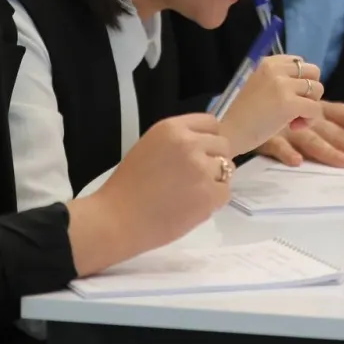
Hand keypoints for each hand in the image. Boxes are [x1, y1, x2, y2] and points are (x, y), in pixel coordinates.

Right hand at [74, 113, 233, 270]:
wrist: (116, 220)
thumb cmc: (127, 187)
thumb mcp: (150, 147)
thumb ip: (178, 142)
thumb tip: (205, 146)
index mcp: (172, 128)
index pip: (211, 124)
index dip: (209, 139)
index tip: (201, 152)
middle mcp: (190, 144)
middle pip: (223, 145)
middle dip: (213, 159)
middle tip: (195, 177)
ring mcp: (201, 169)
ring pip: (227, 169)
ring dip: (215, 180)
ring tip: (192, 193)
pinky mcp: (208, 195)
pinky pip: (224, 192)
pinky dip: (213, 201)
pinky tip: (193, 206)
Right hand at [214, 54, 324, 155]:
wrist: (225, 133)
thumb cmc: (238, 115)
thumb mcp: (256, 86)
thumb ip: (276, 81)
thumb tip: (305, 85)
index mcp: (266, 63)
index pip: (298, 62)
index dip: (299, 81)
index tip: (288, 96)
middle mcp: (275, 69)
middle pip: (313, 72)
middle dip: (310, 91)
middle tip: (295, 108)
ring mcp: (283, 86)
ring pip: (317, 89)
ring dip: (310, 106)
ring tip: (293, 120)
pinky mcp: (289, 104)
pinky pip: (316, 109)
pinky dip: (309, 120)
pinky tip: (293, 127)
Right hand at [255, 101, 343, 167]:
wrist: (239, 114)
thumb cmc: (278, 117)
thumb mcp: (305, 116)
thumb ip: (326, 125)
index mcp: (318, 109)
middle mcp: (307, 116)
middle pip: (334, 130)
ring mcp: (288, 125)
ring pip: (311, 138)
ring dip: (328, 151)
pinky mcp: (268, 135)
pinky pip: (278, 144)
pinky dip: (287, 152)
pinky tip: (296, 162)